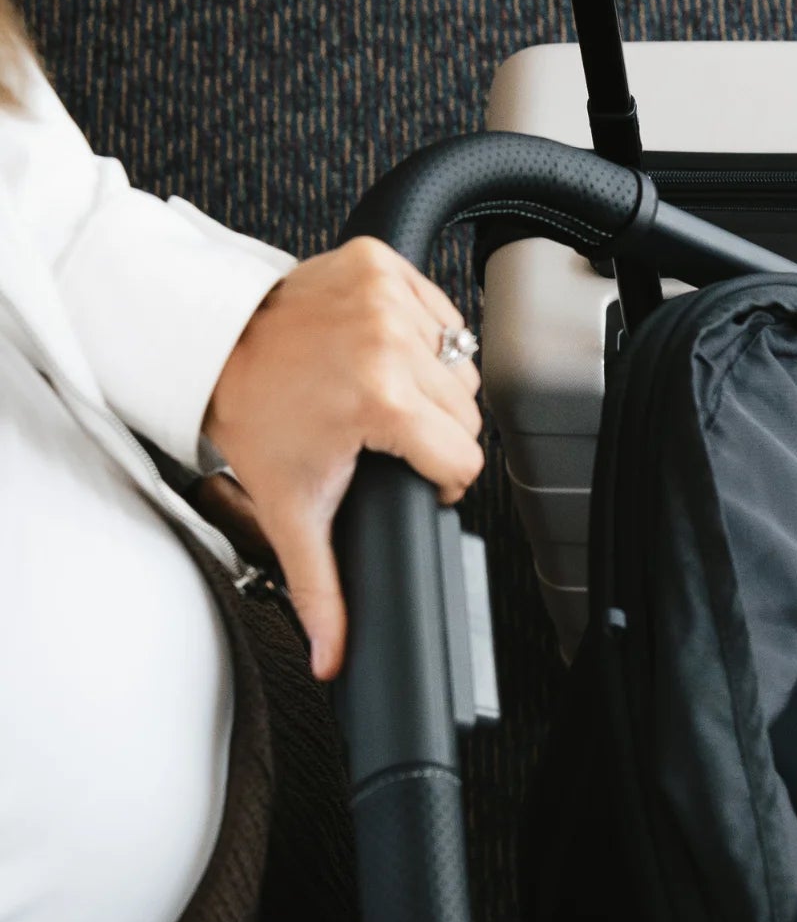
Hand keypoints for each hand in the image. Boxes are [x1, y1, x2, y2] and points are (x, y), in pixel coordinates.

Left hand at [200, 237, 485, 678]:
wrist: (205, 339)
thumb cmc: (250, 413)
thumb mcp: (291, 509)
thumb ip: (323, 590)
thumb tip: (334, 657)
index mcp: (383, 400)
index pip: (463, 459)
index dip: (438, 478)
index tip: (403, 470)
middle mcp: (392, 341)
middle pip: (466, 412)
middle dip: (431, 430)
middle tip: (377, 431)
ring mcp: (389, 297)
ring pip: (458, 363)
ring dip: (428, 382)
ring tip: (376, 389)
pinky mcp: (382, 264)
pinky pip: (438, 312)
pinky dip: (418, 333)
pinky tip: (376, 349)